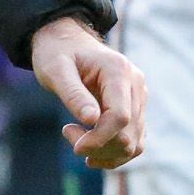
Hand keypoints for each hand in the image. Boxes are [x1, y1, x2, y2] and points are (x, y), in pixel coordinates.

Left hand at [30, 16, 145, 169]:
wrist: (65, 41)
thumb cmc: (56, 52)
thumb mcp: (55, 69)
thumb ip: (73, 94)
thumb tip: (92, 119)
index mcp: (118, 70)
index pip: (120, 117)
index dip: (99, 138)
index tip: (76, 146)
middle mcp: (136, 84)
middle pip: (128, 134)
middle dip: (98, 145)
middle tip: (68, 132)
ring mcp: (138, 97)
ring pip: (133, 143)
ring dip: (105, 152)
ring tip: (75, 138)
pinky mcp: (134, 108)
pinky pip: (133, 141)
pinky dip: (114, 153)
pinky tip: (90, 151)